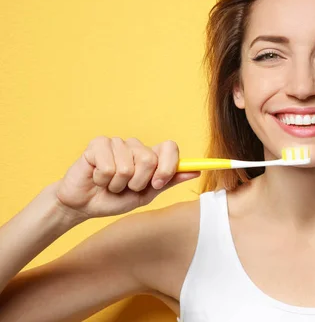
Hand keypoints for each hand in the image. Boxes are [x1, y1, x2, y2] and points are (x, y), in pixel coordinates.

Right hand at [53, 136, 199, 220]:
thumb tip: (196, 171)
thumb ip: (169, 181)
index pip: (170, 147)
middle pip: (149, 159)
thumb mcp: (146, 194)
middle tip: (126, 188)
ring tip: (109, 184)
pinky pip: (108, 165)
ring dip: (117, 184)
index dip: (168, 166)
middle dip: (137, 182)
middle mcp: (135, 146)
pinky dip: (103, 179)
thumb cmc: (115, 199)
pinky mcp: (97, 144)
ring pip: (127, 166)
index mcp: (150, 156)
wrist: (84, 205)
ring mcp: (117, 143)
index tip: (158, 183)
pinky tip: (97, 178)